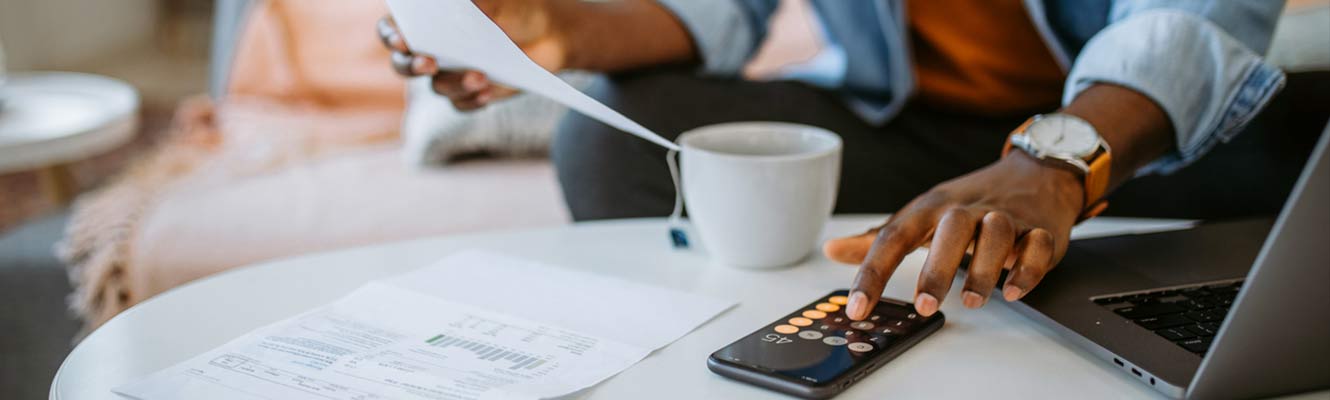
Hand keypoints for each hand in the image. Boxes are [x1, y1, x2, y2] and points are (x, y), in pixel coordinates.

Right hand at [376, 0, 568, 109]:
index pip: (393, 28)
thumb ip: (477, 3)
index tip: (403, 39)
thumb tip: (461, 5)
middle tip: (428, 64)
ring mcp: (451, 74)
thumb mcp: (498, 1)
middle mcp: (433, 48)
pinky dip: (472, 99)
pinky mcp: (471, 94)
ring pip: (437, 86)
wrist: (553, 36)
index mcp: (429, 20)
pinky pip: (461, 104)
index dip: (392, 35)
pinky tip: (488, 92)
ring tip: (481, 76)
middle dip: (412, 65)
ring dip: (455, 83)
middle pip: (403, 63)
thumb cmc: (519, 8)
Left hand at [823, 152, 1085, 319]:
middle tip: (924, 306)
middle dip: (936, 268)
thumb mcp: (919, 215)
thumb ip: (878, 239)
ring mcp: (1006, 217)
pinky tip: (1014, 291)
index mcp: (930, 208)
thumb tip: (832, 250)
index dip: (872, 273)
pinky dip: (1028, 268)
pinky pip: (1037, 246)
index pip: (894, 237)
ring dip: (983, 270)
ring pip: (996, 235)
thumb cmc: (967, 203)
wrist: (1034, 172)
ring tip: (971, 302)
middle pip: (950, 230)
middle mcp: (966, 210)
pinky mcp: (1040, 229)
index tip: (857, 307)